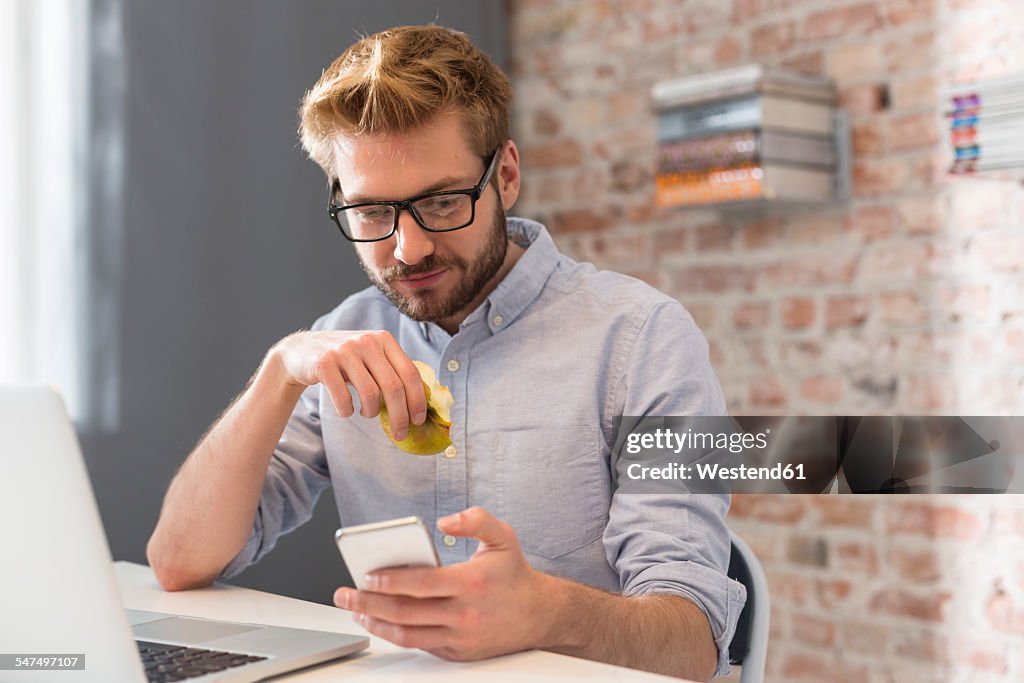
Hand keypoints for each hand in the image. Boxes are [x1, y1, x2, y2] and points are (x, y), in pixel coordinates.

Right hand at [268, 330, 425, 438]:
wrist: (301, 351)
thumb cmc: (344, 361)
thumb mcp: (371, 357)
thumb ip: (392, 371)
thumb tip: (419, 405)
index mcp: (384, 339)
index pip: (410, 373)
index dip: (418, 400)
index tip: (419, 420)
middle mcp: (366, 341)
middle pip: (394, 387)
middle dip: (400, 416)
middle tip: (400, 433)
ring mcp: (344, 351)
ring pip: (371, 394)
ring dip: (371, 413)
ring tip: (366, 413)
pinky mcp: (324, 363)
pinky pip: (344, 398)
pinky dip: (347, 411)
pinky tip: (347, 409)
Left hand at [333, 507, 556, 660]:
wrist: (540, 614)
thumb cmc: (514, 574)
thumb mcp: (502, 536)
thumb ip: (476, 519)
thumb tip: (446, 522)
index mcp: (472, 583)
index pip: (421, 584)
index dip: (391, 580)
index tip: (367, 575)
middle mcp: (464, 614)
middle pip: (406, 613)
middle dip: (369, 603)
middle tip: (345, 594)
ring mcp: (460, 637)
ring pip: (408, 635)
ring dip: (376, 624)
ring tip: (356, 610)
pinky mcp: (457, 652)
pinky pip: (420, 645)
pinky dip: (396, 634)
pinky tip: (380, 621)